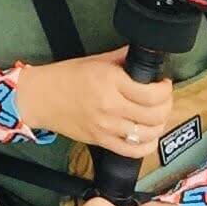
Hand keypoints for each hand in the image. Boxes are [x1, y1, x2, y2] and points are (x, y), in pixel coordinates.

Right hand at [17, 48, 172, 157]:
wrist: (40, 97)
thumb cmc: (64, 76)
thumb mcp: (94, 60)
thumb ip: (121, 58)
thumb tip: (142, 55)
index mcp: (110, 81)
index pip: (151, 93)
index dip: (165, 89)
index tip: (163, 84)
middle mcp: (110, 105)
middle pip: (155, 114)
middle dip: (166, 105)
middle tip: (163, 98)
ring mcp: (106, 126)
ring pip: (149, 133)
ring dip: (160, 124)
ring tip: (156, 115)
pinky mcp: (101, 141)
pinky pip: (133, 151)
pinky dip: (147, 145)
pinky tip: (148, 136)